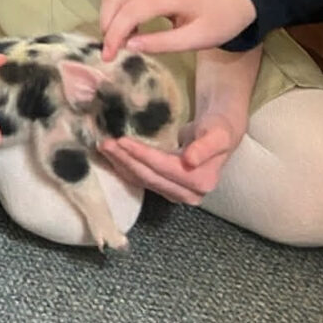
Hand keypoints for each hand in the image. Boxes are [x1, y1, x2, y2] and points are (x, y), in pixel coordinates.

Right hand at [100, 0, 257, 59]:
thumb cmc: (220, 20)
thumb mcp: (198, 39)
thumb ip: (164, 43)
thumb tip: (131, 47)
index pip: (130, 11)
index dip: (115, 34)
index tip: (109, 57)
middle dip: (106, 25)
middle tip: (112, 52)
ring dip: (109, 17)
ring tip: (119, 43)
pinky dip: (117, 13)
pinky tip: (130, 33)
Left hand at [100, 111, 244, 205]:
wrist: (219, 133)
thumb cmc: (218, 128)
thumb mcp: (218, 133)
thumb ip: (206, 147)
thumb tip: (190, 160)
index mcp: (201, 181)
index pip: (163, 168)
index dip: (142, 155)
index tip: (122, 140)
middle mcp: (188, 194)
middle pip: (150, 177)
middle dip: (125, 160)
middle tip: (104, 143)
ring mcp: (176, 193)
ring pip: (142, 180)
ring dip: (121, 165)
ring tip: (104, 147)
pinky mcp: (166, 188)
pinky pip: (142, 180)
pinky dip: (125, 168)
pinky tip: (112, 157)